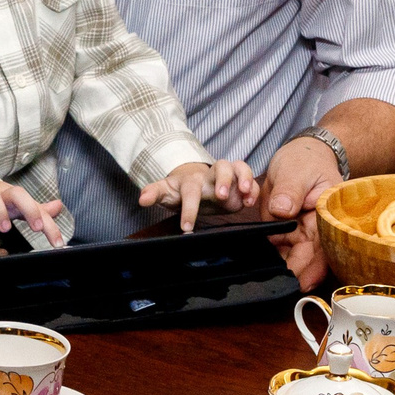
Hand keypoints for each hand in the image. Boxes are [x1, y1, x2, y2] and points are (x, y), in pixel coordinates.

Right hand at [0, 178, 62, 247]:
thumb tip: (58, 206)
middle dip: (28, 208)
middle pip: (16, 193)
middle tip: (37, 227)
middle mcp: (0, 195)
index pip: (35, 204)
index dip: (48, 222)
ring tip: (5, 228)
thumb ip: (38, 210)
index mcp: (15, 196)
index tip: (57, 241)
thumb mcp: (18, 206)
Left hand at [138, 157, 258, 231]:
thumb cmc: (181, 189)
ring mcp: (227, 176)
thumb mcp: (166, 191)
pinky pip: (250, 179)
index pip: (190, 191)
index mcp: (192, 180)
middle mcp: (211, 175)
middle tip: (221, 197)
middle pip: (221, 167)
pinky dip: (253, 188)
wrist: (195, 184)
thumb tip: (142, 199)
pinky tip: (250, 202)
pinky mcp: (240, 182)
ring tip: (245, 194)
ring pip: (239, 166)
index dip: (189, 209)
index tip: (186, 227)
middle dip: (223, 180)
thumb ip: (154, 193)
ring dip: (244, 178)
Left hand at [262, 134, 340, 290]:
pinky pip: (279, 248)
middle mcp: (316, 228)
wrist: (300, 154)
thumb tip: (282, 211)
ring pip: (292, 256)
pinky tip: (260, 268)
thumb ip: (290, 191)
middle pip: (307, 257)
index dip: (313, 268)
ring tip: (265, 280)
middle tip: (277, 286)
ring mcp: (300, 230)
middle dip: (294, 273)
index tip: (300, 282)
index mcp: (326, 215)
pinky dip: (271, 257)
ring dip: (281, 268)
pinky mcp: (285, 229)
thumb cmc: (306, 160)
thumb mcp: (297, 170)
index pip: (323, 247)